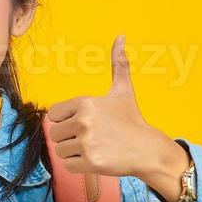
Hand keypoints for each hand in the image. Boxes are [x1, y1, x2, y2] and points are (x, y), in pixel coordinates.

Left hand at [44, 34, 185, 186]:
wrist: (147, 149)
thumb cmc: (132, 120)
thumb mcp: (123, 90)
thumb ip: (118, 64)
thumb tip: (120, 36)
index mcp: (85, 103)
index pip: (53, 115)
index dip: (65, 121)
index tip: (82, 124)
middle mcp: (84, 121)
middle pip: (54, 134)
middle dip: (68, 138)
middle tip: (89, 138)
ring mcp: (87, 142)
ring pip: (60, 151)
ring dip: (73, 152)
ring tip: (93, 148)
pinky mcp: (90, 161)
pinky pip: (68, 165)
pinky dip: (78, 165)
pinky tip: (95, 159)